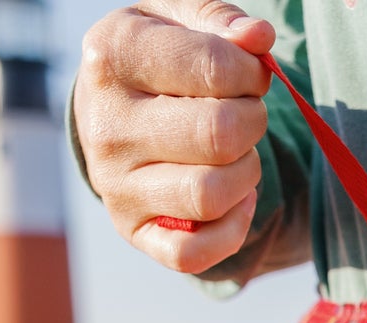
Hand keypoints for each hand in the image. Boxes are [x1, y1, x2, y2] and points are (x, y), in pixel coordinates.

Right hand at [74, 2, 275, 274]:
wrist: (107, 109)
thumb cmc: (155, 58)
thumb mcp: (179, 18)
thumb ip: (222, 20)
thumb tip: (259, 39)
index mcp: (113, 55)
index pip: (214, 68)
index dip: (252, 73)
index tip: (250, 75)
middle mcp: (108, 126)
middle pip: (218, 136)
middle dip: (253, 122)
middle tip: (247, 115)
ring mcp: (116, 186)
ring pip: (212, 195)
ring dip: (247, 174)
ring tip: (238, 154)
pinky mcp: (133, 231)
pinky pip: (195, 254)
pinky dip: (232, 229)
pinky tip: (235, 199)